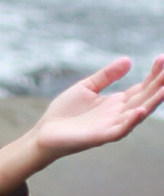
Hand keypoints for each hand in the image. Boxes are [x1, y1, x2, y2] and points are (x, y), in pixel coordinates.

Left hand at [0, 56, 163, 195]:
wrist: (43, 133)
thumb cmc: (64, 113)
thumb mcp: (86, 87)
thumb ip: (106, 75)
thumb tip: (128, 60)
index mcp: (116, 103)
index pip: (142, 88)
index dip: (153, 75)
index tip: (162, 58)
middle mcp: (118, 115)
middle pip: (144, 98)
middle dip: (159, 85)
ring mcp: (110, 126)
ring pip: (138, 114)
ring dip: (153, 102)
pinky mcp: (99, 137)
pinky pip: (120, 130)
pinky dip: (132, 121)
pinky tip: (141, 110)